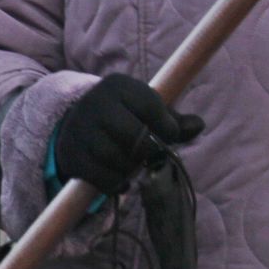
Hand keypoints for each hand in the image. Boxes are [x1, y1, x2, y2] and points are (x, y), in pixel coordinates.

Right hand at [54, 74, 204, 195]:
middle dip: (148, 149)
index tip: (170, 135)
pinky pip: (99, 176)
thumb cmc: (124, 114)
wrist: (77, 123)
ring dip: (131, 167)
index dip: (167, 126)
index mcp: (119, 86)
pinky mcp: (71, 155)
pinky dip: (116, 182)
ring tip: (135, 164)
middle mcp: (96, 104)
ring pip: (114, 157)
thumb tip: (198, 126)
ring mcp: (79, 130)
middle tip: (152, 154)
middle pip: (132, 134)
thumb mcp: (147, 109)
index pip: (149, 106)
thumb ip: (174, 120)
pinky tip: (123, 180)